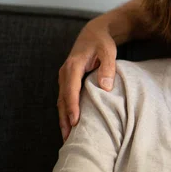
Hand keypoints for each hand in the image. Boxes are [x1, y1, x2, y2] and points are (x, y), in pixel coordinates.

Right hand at [57, 17, 116, 140]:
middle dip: (64, 119)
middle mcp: (65, 72)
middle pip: (62, 99)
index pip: (71, 90)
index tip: (75, 122)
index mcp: (73, 66)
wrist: (94, 33)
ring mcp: (64, 77)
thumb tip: (106, 87)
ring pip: (61, 101)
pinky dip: (66, 111)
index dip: (72, 106)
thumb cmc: (103, 42)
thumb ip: (108, 68)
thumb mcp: (109, 51)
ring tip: (68, 137)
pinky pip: (64, 98)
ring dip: (63, 118)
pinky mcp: (67, 80)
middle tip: (69, 138)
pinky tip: (70, 124)